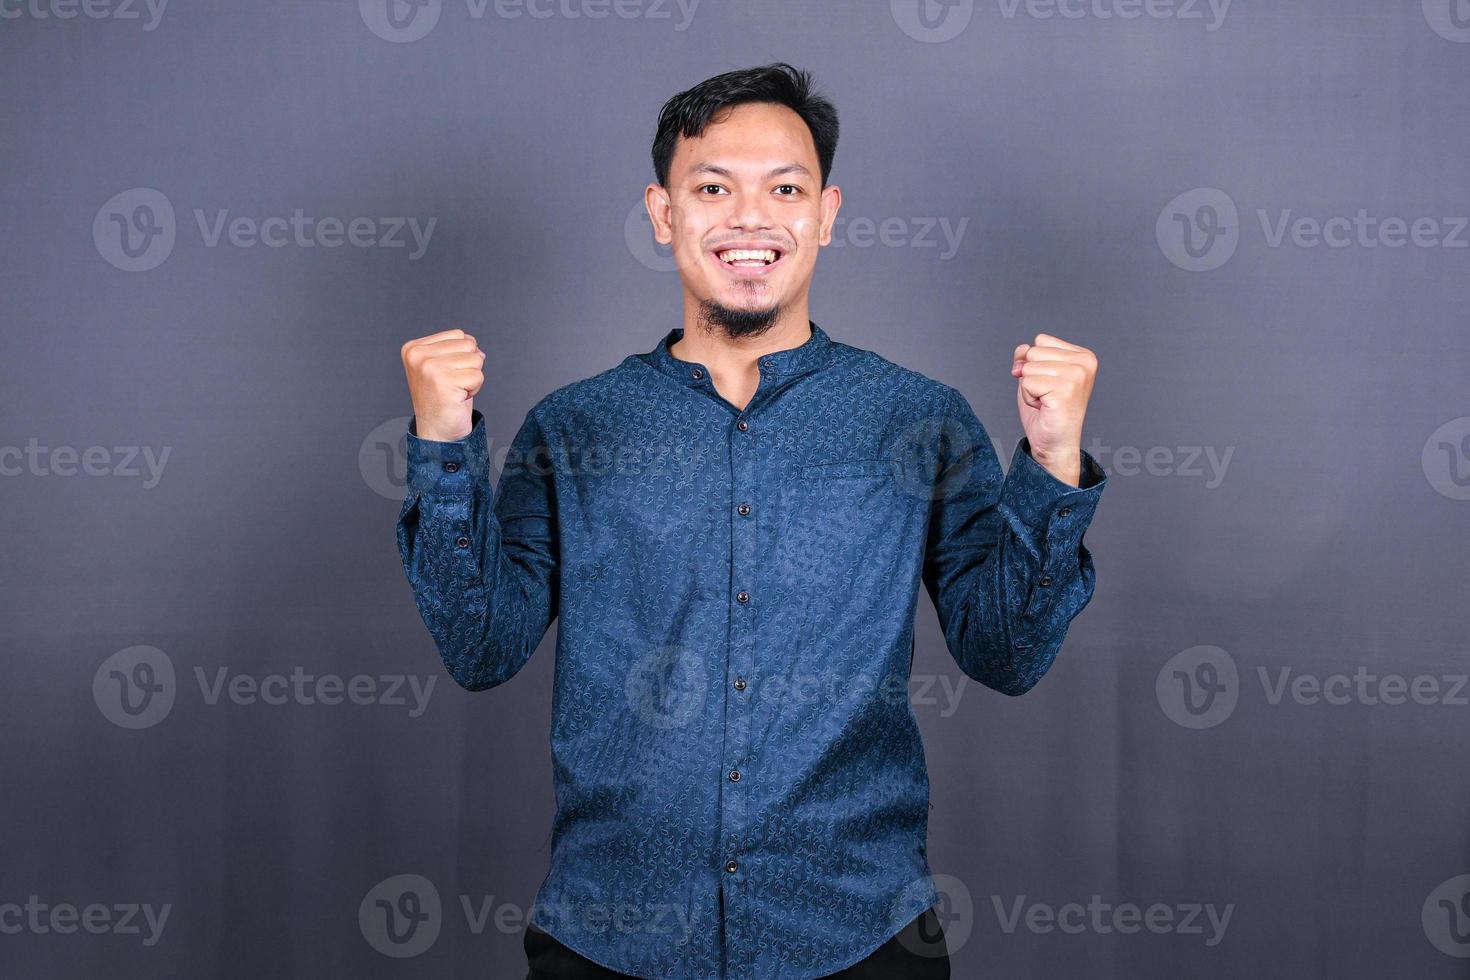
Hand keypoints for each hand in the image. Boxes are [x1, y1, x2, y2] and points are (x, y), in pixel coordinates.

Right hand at [401, 329, 485, 441]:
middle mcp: (418, 355)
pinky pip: (478, 376)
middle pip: (469, 344)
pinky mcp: (444, 382)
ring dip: (472, 378)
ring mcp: (429, 368)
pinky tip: (458, 397)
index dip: (462, 355)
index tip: (447, 374)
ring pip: (476, 359)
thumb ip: (459, 350)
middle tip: (453, 384)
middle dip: (468, 366)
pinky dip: (474, 388)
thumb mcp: (444, 367)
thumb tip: (479, 350)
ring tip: (455, 390)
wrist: (436, 431)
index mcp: (414, 348)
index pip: (459, 334)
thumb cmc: (442, 399)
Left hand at [1010, 333, 1096, 484]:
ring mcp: (1077, 375)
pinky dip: (1029, 398)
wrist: (1055, 443)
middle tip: (1047, 395)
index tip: (1049, 383)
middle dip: (1031, 376)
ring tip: (1046, 401)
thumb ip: (1028, 356)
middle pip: (1033, 352)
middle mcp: (1084, 362)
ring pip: (1028, 367)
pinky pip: (1027, 383)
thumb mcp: (1035, 375)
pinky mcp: (1065, 389)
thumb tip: (1021, 352)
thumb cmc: (1046, 410)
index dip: (1035, 363)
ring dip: (1030, 388)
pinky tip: (1044, 407)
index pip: (1040, 341)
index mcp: (1083, 355)